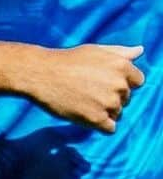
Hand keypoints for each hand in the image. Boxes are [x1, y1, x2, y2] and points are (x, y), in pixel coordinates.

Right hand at [22, 43, 144, 132]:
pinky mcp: (97, 119)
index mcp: (121, 66)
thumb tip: (140, 50)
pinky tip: (84, 113)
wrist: (39, 74)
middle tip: (87, 89)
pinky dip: (99, 124)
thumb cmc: (66, 60)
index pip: (138, 81)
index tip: (102, 80)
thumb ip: (120, 52)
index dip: (121, 82)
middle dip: (110, 96)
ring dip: (103, 110)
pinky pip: (110, 128)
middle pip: (126, 99)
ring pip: (117, 113)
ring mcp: (108, 103)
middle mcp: (119, 85)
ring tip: (82, 100)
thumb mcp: (95, 50)